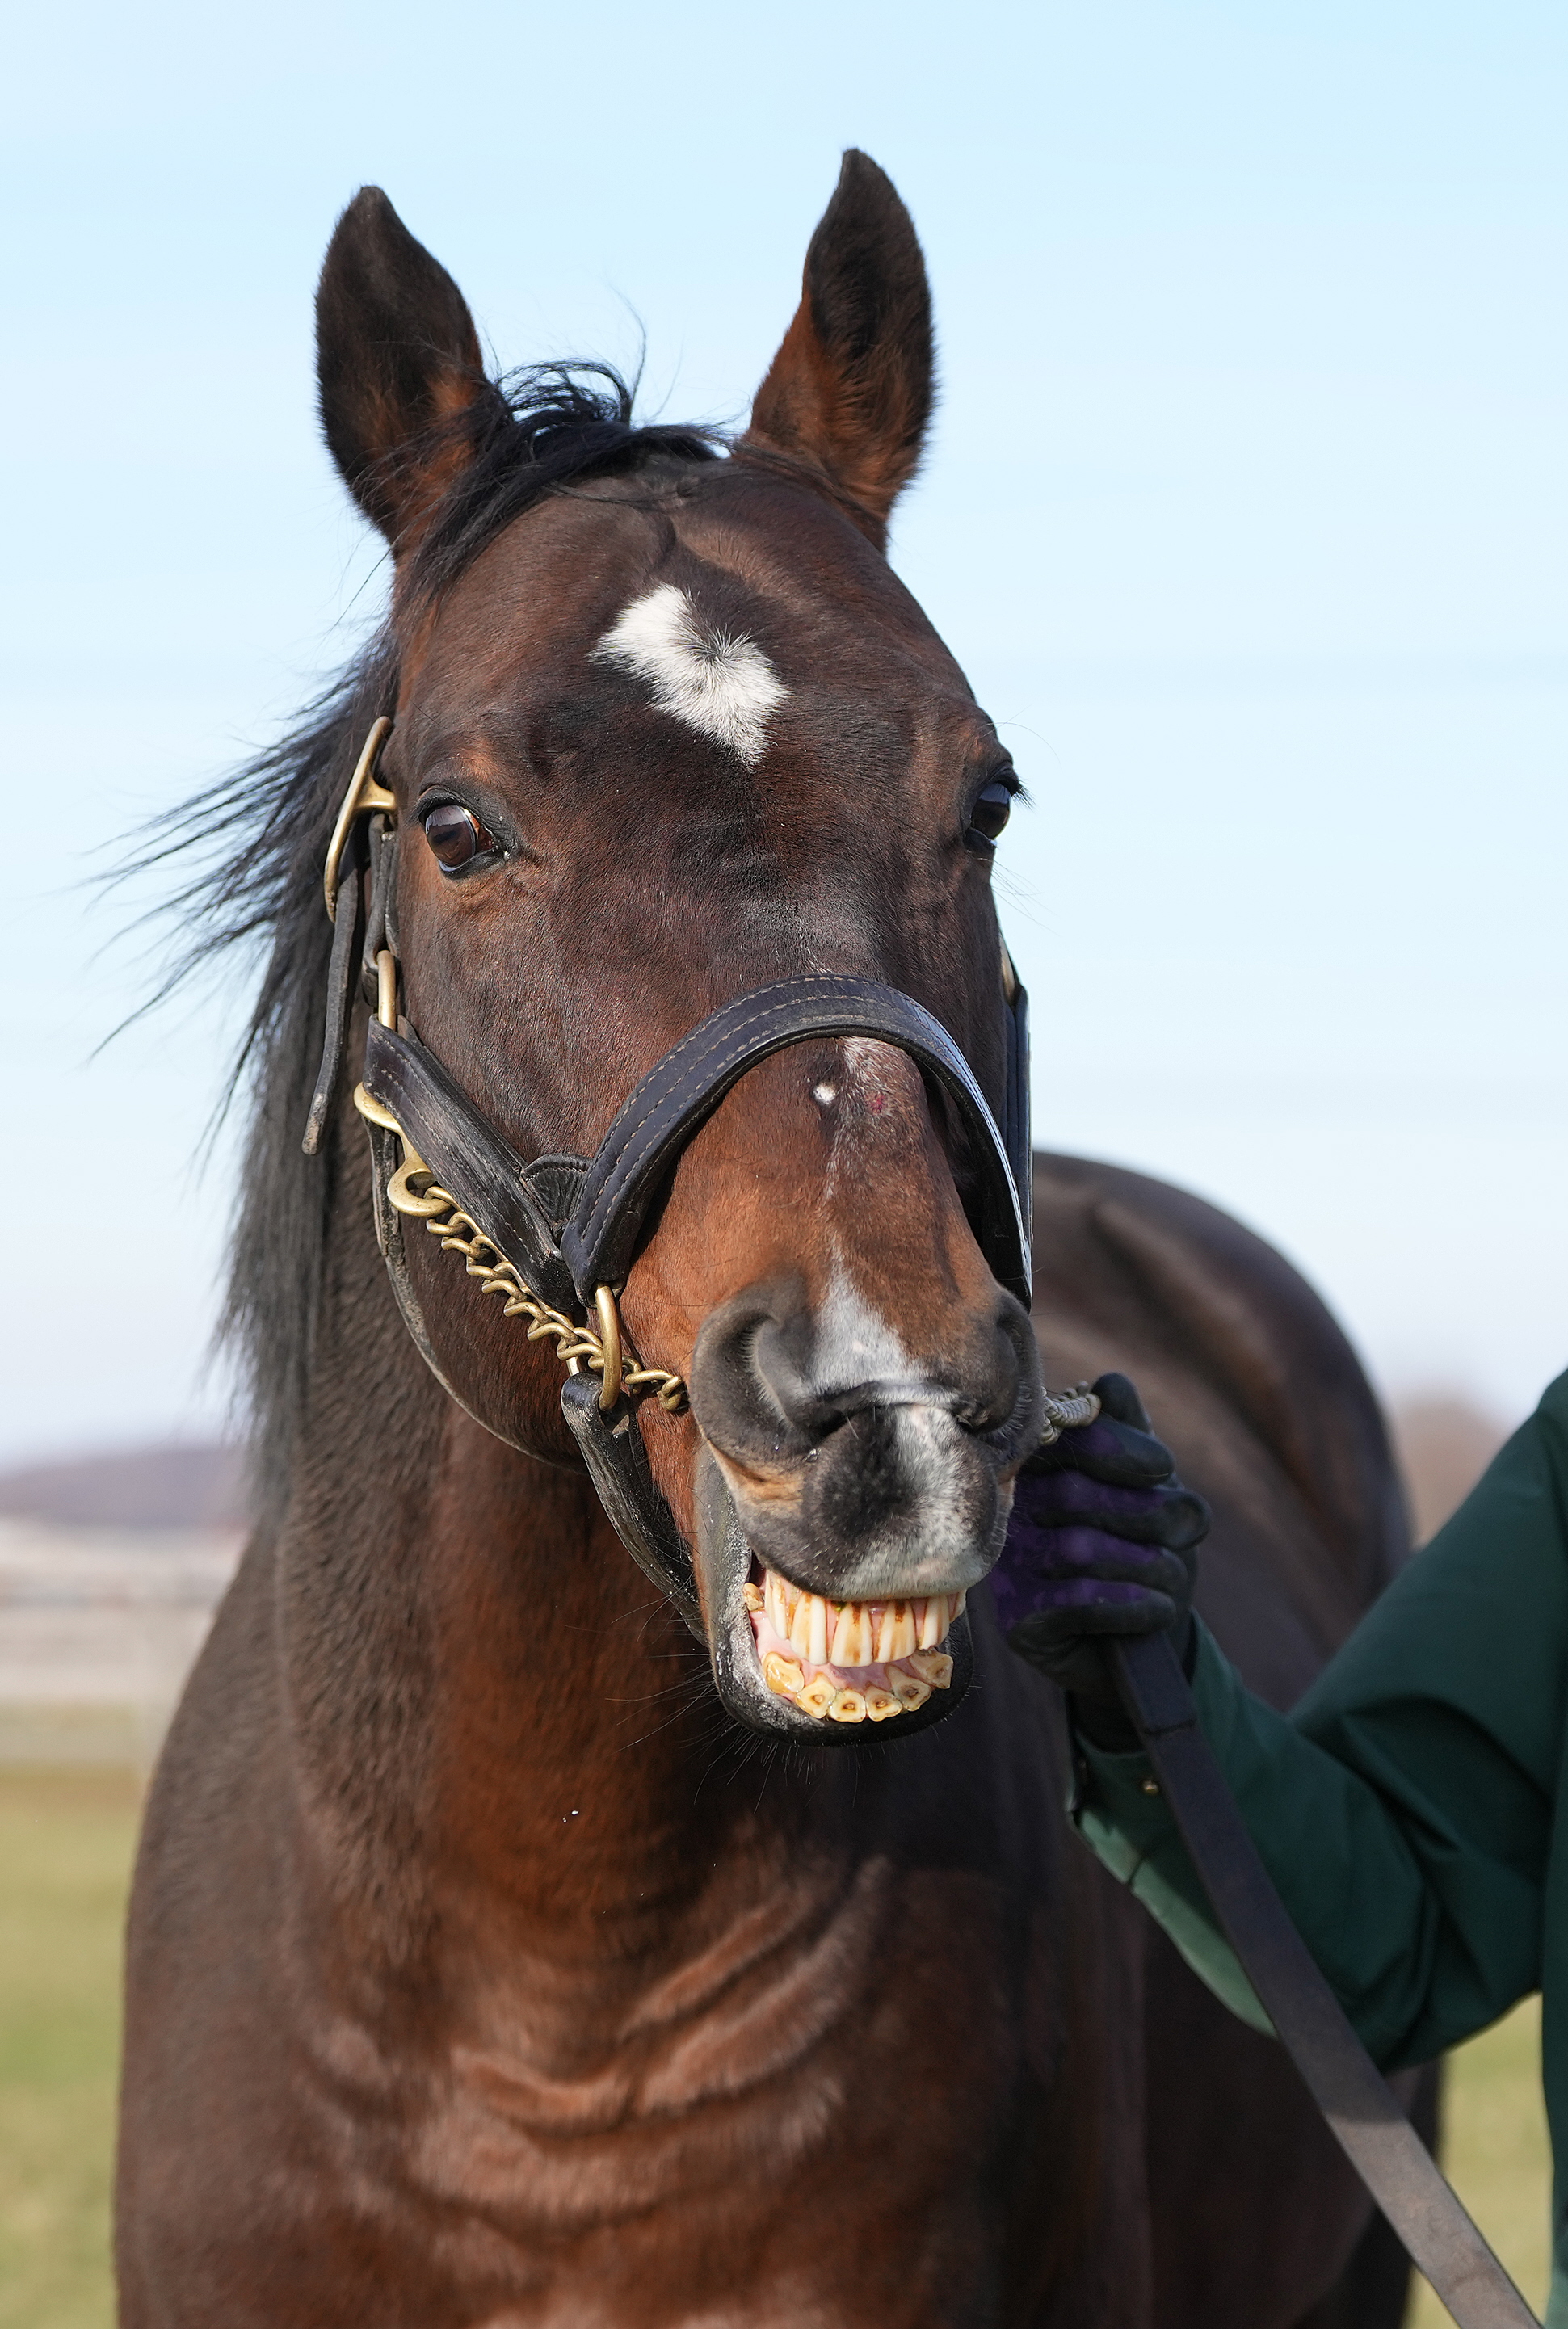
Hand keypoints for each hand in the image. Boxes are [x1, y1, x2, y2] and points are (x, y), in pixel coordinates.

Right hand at [997, 1373, 1208, 1711]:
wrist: (1135, 1644)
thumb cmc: (1141, 1550)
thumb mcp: (1151, 1489)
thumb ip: (1133, 1434)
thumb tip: (1111, 1386)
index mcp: (1038, 1465)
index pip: (1066, 1437)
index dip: (1120, 1448)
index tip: (1164, 1469)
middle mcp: (1010, 1510)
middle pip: (1077, 1493)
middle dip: (1149, 1515)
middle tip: (1183, 1537)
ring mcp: (1007, 1565)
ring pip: (1082, 1549)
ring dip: (1149, 1566)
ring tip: (1171, 1578)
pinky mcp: (1017, 1618)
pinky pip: (1080, 1600)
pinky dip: (1134, 1604)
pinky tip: (1156, 1608)